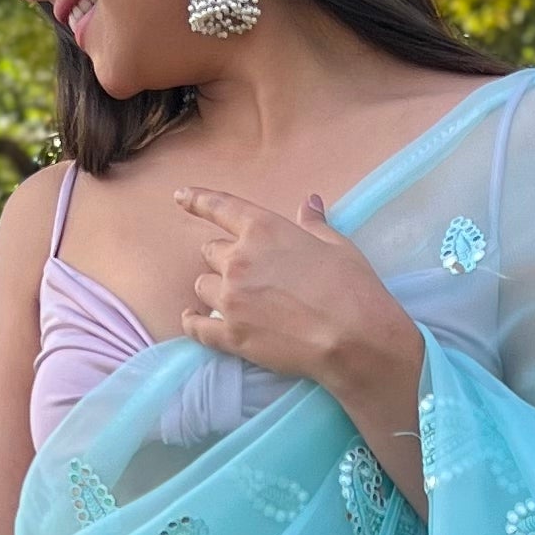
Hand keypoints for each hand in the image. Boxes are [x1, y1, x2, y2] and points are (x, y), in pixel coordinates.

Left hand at [172, 183, 421, 389]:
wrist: (355, 338)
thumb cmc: (352, 287)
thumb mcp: (336, 245)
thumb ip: (314, 223)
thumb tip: (309, 203)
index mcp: (263, 230)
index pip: (221, 208)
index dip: (198, 200)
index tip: (180, 196)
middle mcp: (239, 260)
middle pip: (211, 252)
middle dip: (224, 259)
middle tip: (247, 272)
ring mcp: (231, 299)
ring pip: (203, 286)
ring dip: (215, 289)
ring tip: (236, 300)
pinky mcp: (231, 335)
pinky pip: (197, 327)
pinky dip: (194, 323)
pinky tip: (193, 319)